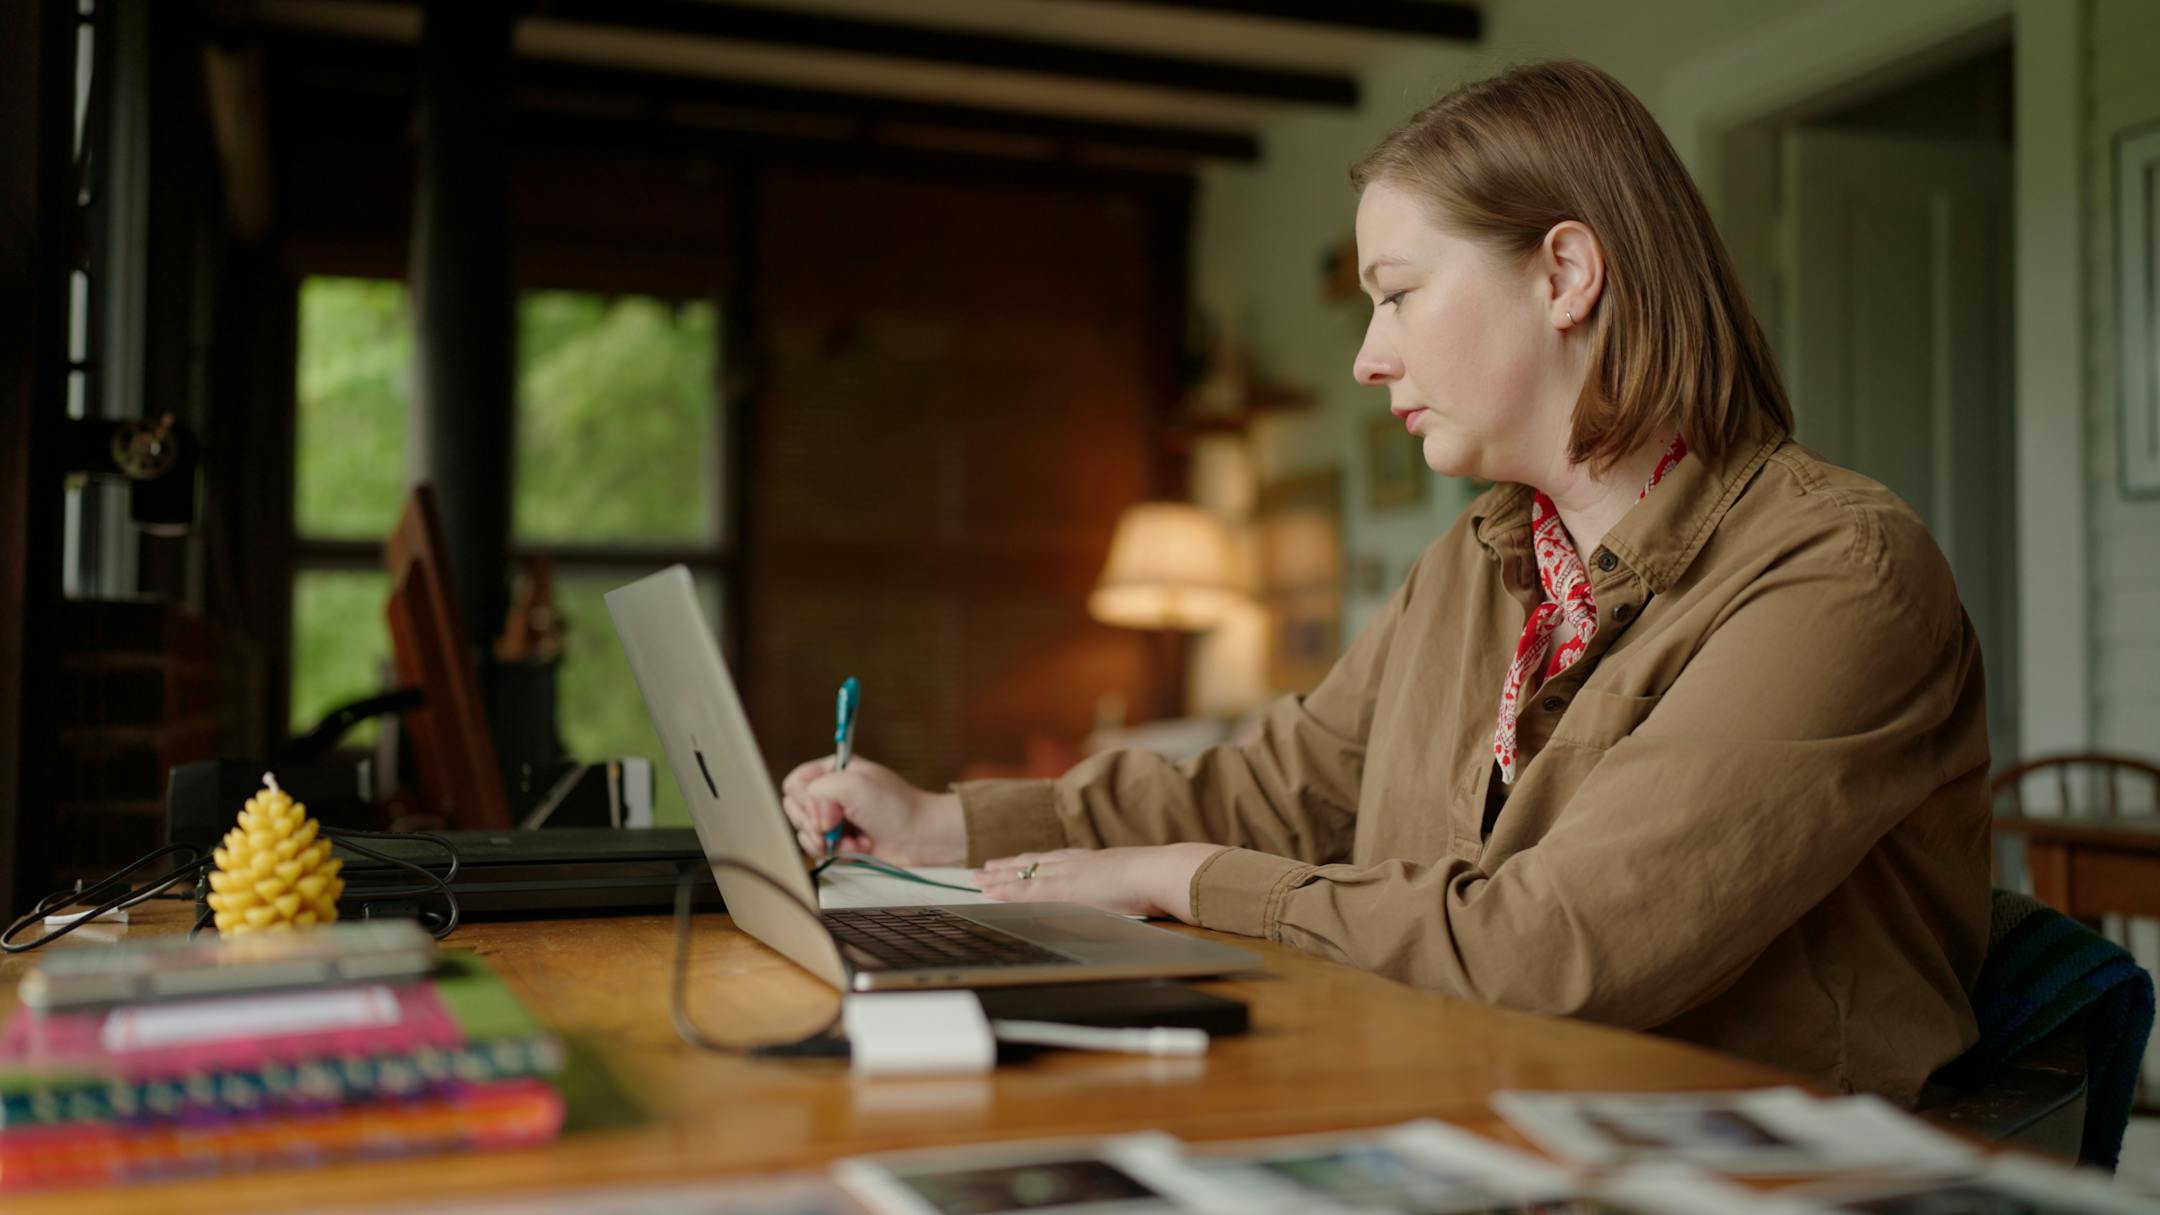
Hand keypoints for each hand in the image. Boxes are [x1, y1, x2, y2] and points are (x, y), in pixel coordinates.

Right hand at [780, 755, 964, 865]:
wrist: (921, 836)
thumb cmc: (894, 806)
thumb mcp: (854, 784)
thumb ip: (819, 789)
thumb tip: (811, 814)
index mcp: (834, 770)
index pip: (795, 782)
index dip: (805, 799)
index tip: (826, 809)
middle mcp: (832, 793)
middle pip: (795, 809)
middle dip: (814, 823)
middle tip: (834, 826)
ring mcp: (835, 819)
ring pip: (805, 832)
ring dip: (827, 840)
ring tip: (851, 840)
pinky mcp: (840, 842)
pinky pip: (819, 850)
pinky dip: (836, 853)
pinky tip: (858, 848)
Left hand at [972, 843, 1224, 922]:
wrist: (1161, 873)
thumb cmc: (1160, 880)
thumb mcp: (1141, 883)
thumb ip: (1130, 887)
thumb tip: (1137, 896)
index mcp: (1095, 861)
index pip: (1057, 860)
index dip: (1036, 862)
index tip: (1020, 862)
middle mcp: (1076, 862)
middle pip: (1034, 862)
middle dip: (1009, 865)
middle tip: (985, 868)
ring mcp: (1067, 873)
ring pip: (1023, 873)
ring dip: (997, 876)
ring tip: (976, 878)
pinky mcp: (1062, 888)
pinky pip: (1025, 888)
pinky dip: (1004, 889)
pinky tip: (988, 890)